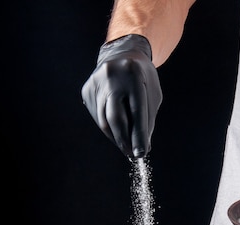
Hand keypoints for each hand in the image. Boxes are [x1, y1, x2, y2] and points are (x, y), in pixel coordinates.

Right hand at [81, 34, 161, 158]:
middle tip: (132, 154)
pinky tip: (116, 128)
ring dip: (116, 137)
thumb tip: (142, 147)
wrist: (122, 55)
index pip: (136, 112)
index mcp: (133, 74)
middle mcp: (111, 76)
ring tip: (126, 145)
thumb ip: (147, 120)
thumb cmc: (142, 78)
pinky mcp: (87, 90)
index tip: (141, 153)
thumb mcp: (152, 94)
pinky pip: (97, 116)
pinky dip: (108, 128)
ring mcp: (95, 82)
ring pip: (104, 121)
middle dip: (124, 141)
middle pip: (115, 118)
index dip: (138, 135)